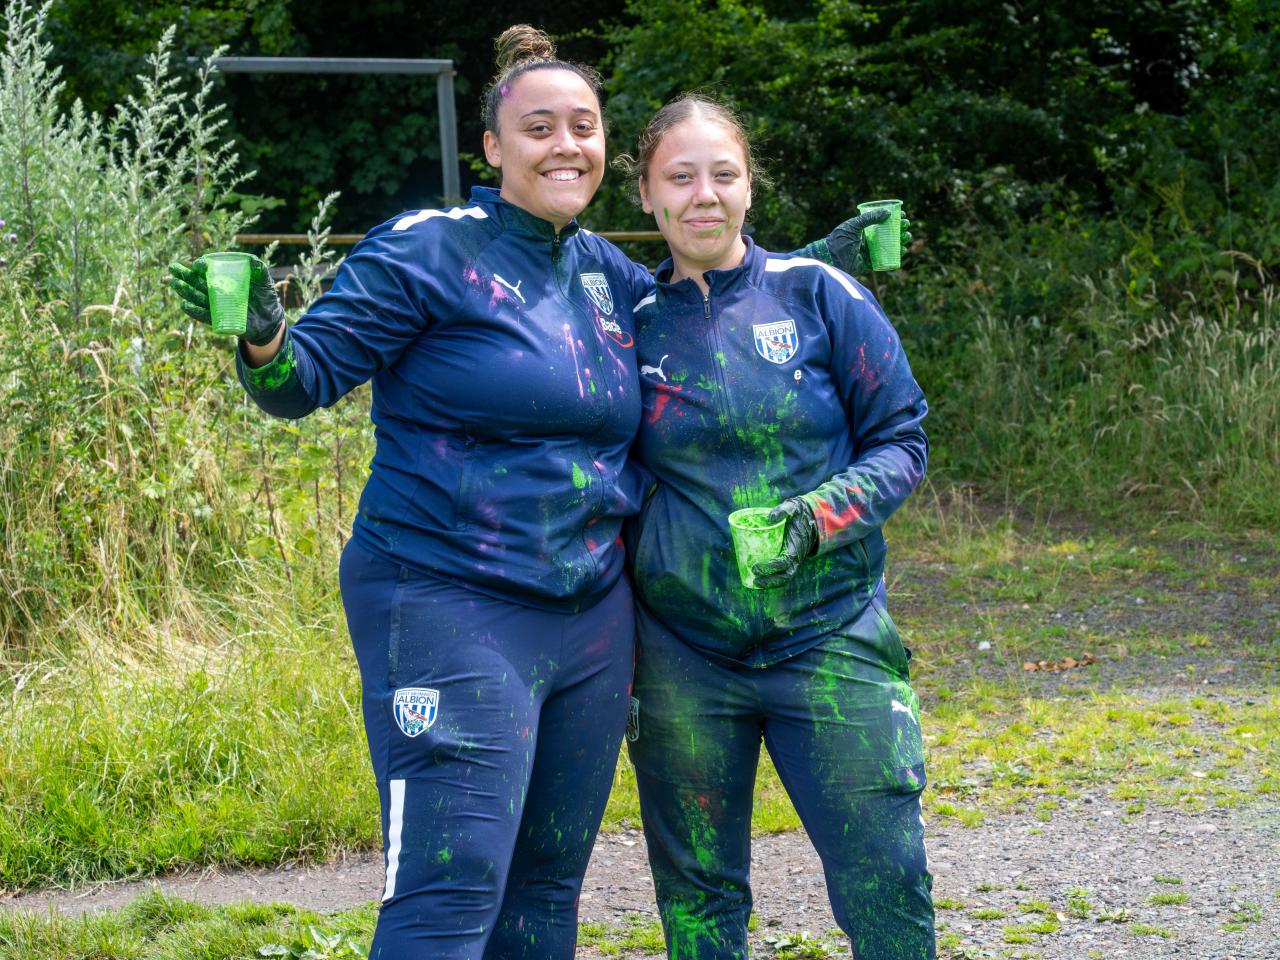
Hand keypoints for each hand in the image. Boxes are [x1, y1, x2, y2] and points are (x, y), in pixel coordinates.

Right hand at [168, 254, 284, 346]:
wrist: (271, 320)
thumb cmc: (265, 297)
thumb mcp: (265, 282)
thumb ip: (260, 270)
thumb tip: (252, 261)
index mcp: (226, 279)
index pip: (210, 270)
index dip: (203, 266)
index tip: (200, 265)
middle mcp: (219, 291)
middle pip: (199, 282)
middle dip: (185, 275)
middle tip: (172, 267)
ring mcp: (218, 305)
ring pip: (198, 297)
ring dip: (186, 291)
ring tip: (174, 283)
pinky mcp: (220, 319)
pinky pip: (205, 316)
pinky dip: (195, 311)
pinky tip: (185, 305)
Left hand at [751, 497, 818, 587]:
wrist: (809, 519)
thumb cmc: (798, 514)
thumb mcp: (792, 508)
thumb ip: (782, 511)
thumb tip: (770, 517)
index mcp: (796, 548)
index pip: (784, 563)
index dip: (770, 567)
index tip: (756, 567)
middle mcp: (795, 558)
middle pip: (785, 576)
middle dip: (770, 581)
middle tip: (754, 578)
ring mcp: (792, 561)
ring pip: (783, 578)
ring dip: (770, 584)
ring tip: (754, 583)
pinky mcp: (787, 561)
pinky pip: (780, 574)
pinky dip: (771, 579)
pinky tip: (757, 579)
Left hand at [825, 208, 912, 274]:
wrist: (831, 259)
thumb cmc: (839, 240)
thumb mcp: (853, 226)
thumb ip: (869, 219)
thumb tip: (887, 212)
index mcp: (864, 229)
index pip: (882, 222)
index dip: (894, 218)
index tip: (903, 215)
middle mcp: (869, 240)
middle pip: (889, 234)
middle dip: (900, 229)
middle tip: (906, 226)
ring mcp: (870, 251)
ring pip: (890, 246)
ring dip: (901, 241)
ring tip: (907, 237)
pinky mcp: (870, 263)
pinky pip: (886, 260)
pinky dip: (896, 255)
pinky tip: (903, 250)